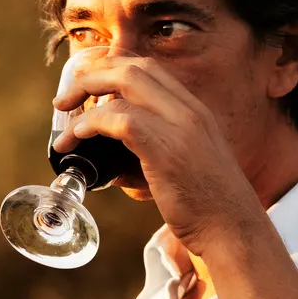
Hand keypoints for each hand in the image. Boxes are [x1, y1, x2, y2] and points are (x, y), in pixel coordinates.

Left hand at [53, 51, 260, 254]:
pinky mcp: (168, 150)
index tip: (85, 87)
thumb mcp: (186, 165)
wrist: (234, 232)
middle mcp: (189, 110)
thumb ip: (155, 152)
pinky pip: (121, 120)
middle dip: (91, 76)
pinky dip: (92, 123)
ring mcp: (181, 127)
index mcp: (194, 110)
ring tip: (63, 123)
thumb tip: (112, 162)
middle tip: (64, 100)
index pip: (148, 68)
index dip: (111, 70)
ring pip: (125, 83)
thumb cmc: (207, 208)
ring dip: (84, 98)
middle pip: (133, 66)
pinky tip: (77, 137)